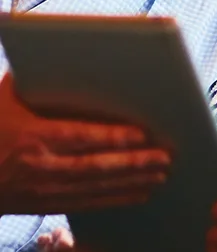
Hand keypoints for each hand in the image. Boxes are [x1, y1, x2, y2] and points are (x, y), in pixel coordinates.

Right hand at [0, 73, 169, 213]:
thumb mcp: (5, 97)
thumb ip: (36, 78)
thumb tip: (64, 48)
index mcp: (31, 136)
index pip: (80, 137)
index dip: (112, 137)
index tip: (142, 134)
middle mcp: (39, 166)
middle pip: (95, 167)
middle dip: (133, 163)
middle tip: (166, 157)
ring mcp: (42, 189)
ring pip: (95, 188)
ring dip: (131, 182)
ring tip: (162, 174)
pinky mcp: (43, 203)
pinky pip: (86, 203)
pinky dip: (115, 199)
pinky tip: (140, 193)